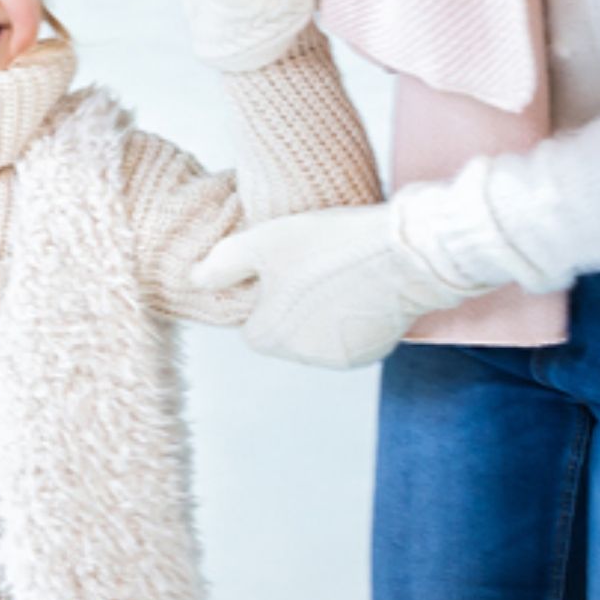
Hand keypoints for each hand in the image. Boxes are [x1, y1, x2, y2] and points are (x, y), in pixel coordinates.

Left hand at [191, 200, 480, 368]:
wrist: (405, 254)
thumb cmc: (329, 245)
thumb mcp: (264, 242)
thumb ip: (223, 264)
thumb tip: (194, 281)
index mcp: (271, 336)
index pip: (251, 326)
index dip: (261, 296)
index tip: (279, 269)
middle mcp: (304, 358)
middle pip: (285, 332)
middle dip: (291, 306)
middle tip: (309, 265)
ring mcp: (343, 358)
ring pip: (317, 335)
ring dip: (320, 313)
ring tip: (335, 272)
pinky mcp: (376, 352)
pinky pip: (350, 336)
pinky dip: (351, 317)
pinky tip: (359, 285)